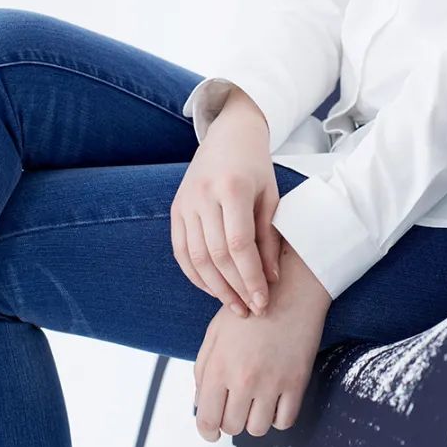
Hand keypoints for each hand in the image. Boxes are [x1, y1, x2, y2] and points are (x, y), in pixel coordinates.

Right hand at [171, 85, 281, 316]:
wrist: (229, 135)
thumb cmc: (256, 167)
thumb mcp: (270, 197)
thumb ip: (269, 238)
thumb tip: (271, 279)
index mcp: (231, 188)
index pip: (239, 245)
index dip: (250, 278)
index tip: (262, 301)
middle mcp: (203, 196)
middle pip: (216, 256)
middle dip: (235, 288)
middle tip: (251, 311)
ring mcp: (185, 203)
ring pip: (196, 258)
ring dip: (215, 288)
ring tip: (235, 306)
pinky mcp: (175, 210)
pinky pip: (181, 251)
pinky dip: (196, 275)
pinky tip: (213, 289)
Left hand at [193, 241, 331, 440]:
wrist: (290, 291)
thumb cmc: (250, 309)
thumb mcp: (215, 333)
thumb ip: (202, 369)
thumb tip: (201, 402)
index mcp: (218, 367)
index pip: (207, 419)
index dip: (207, 431)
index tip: (212, 430)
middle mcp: (243, 379)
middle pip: (232, 427)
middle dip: (231, 421)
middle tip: (235, 406)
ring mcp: (272, 383)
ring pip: (258, 429)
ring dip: (254, 420)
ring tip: (256, 402)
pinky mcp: (296, 383)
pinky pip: (285, 421)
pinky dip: (278, 417)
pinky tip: (275, 400)